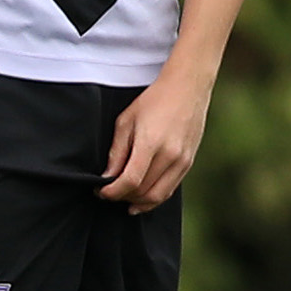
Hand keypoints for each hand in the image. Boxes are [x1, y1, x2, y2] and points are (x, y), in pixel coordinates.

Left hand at [103, 66, 213, 209]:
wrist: (187, 88)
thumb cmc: (154, 100)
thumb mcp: (126, 121)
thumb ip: (117, 152)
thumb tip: (108, 177)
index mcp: (151, 143)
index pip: (130, 180)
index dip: (113, 192)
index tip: (101, 192)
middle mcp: (170, 156)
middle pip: (143, 192)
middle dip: (122, 197)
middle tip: (110, 193)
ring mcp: (182, 161)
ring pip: (158, 196)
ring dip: (139, 202)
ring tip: (125, 199)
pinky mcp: (188, 163)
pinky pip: (170, 189)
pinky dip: (154, 198)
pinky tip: (142, 197)